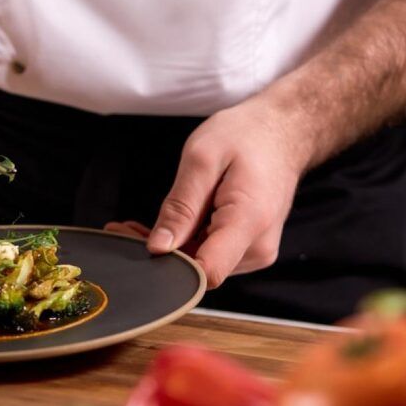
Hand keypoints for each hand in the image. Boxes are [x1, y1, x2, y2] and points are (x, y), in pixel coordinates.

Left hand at [109, 99, 311, 287]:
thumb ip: (180, 206)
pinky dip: (185, 242)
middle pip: (198, 270)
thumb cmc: (246, 136)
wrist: (282, 132)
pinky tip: (167, 226)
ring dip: (170, 247)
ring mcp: (255, 251)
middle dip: (159, 253)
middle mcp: (257, 247)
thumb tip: (158, 247)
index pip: (205, 272)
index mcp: (249, 222)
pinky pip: (210, 254)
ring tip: (139, 224)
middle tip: (123, 228)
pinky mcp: (247, 249)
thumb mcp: (202, 158)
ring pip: (200, 264)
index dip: (167, 264)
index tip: (137, 241)